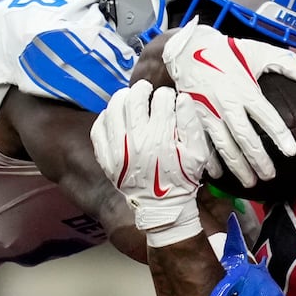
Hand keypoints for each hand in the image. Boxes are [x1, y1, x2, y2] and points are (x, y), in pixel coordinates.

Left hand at [91, 81, 208, 245]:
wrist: (161, 206)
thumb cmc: (182, 177)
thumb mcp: (197, 153)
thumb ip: (191, 123)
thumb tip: (181, 98)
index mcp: (161, 136)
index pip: (162, 98)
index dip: (166, 95)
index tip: (168, 100)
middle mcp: (137, 140)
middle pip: (134, 98)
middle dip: (142, 89)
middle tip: (146, 90)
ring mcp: (117, 148)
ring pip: (113, 109)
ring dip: (122, 97)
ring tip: (129, 98)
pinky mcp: (105, 157)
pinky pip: (98, 128)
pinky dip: (105, 116)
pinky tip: (114, 115)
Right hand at [164, 21, 295, 187]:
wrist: (189, 51)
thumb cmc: (227, 52)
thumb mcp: (260, 52)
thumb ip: (288, 65)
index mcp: (244, 89)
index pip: (265, 116)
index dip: (279, 135)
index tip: (290, 151)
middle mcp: (226, 104)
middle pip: (245, 138)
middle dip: (258, 160)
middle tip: (270, 175)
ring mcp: (208, 114)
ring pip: (225, 146)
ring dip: (237, 167)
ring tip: (250, 181)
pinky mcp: (195, 119)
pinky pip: (203, 144)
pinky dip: (210, 161)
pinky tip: (219, 174)